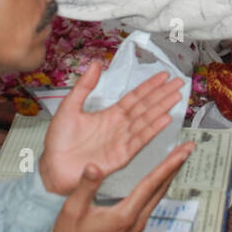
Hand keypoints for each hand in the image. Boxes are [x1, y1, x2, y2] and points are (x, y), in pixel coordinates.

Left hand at [39, 63, 183, 195]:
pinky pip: (139, 140)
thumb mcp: (69, 107)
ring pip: (146, 121)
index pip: (135, 97)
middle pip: (146, 107)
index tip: (165, 75)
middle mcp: (120, 127)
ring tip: (177, 96)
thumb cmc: (59, 141)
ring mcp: (122, 141)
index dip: (150, 86)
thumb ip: (84, 86)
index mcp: (110, 115)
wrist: (52, 167)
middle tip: (180, 82)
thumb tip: (96, 63)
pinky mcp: (121, 156)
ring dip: (162, 109)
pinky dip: (153, 130)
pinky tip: (165, 119)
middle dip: (163, 94)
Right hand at [51, 143, 193, 231]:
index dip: (169, 165)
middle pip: (162, 189)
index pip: (152, 184)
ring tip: (177, 160)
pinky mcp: (132, 228)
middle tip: (188, 148)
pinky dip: (159, 187)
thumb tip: (95, 166)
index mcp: (125, 214)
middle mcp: (136, 221)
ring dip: (169, 176)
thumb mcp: (74, 209)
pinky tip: (158, 180)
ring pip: (159, 196)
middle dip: (176, 167)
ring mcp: (136, 226)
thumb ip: (86, 186)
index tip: (183, 151)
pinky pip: (152, 203)